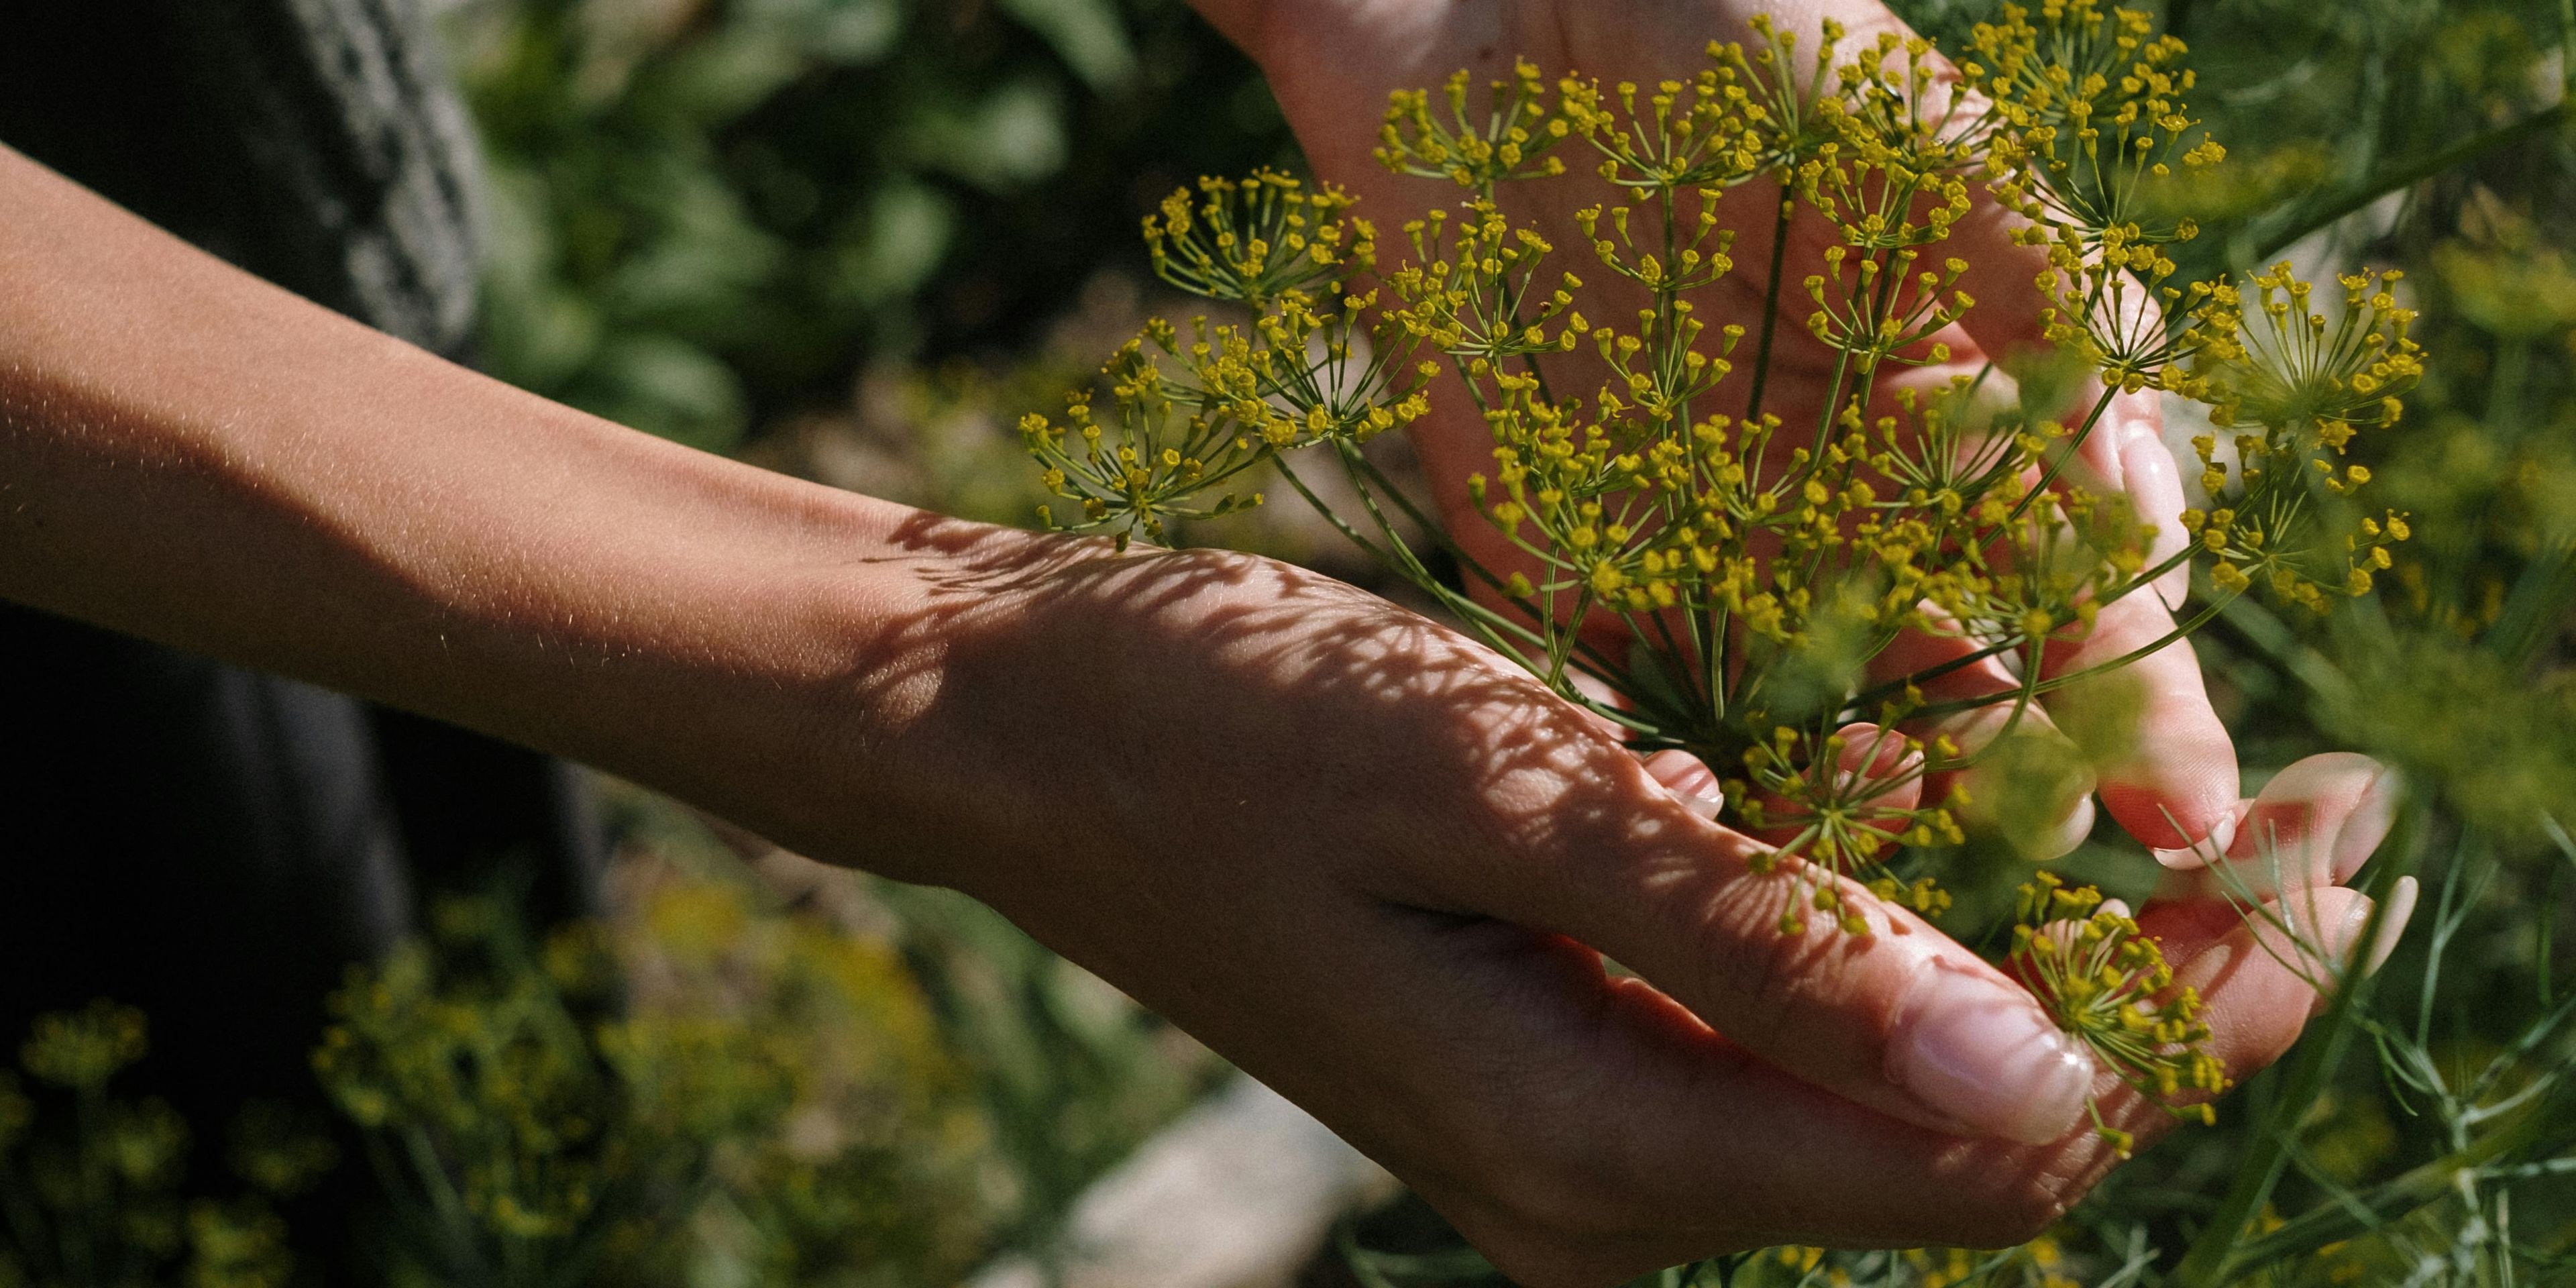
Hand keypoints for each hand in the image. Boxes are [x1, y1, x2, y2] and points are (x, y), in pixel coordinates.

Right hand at [825, 518, 2404, 1285]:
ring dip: (2037, 958)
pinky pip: (1790, 1040)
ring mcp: (1579, 1144)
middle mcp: (1608, 1191)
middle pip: (1972, 1143)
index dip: (2200, 1017)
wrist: (1020, 730)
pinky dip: (1897, 941)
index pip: (1998, 1146)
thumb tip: (2042, 1077)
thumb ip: (1762, 946)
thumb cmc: (1228, 726)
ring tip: (2152, 803)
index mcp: (1600, 1144)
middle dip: (2162, 988)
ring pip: (1894, 1091)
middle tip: (2312, 813)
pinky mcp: (1558, 1069)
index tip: (2340, 854)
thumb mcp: (1501, 795)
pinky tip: (1931, 818)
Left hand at [1194, 0, 2234, 856]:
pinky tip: (1730, 844)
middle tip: (2051, 878)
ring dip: (1861, 803)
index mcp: (1962, 413)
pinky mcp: (1566, 558)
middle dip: (2013, 788)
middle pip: (1963, 688)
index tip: (2181, 815)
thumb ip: (2033, 291)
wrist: (1489, 14)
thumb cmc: (1730, 44)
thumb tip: (2143, 468)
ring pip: (1812, 722)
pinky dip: (1686, 776)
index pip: (2082, 590)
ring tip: (1899, 866)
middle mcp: (1850, 503)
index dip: (2139, 701)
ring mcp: (1711, 542)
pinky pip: (1638, 698)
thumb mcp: (1919, 141)